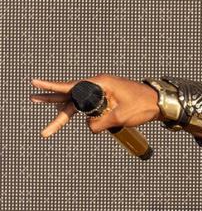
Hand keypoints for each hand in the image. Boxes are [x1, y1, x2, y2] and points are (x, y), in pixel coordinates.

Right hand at [30, 75, 160, 137]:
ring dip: (63, 112)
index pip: (72, 86)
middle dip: (52, 101)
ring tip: (48, 125)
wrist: (161, 103)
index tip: (36, 83)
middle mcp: (98, 85)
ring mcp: (102, 92)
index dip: (52, 86)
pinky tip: (68, 119)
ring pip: (77, 103)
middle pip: (71, 96)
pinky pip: (87, 106)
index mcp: (101, 83)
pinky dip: (79, 113)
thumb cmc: (144, 105)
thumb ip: (100, 123)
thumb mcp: (121, 117)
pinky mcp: (106, 99)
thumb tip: (88, 127)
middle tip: (31, 99)